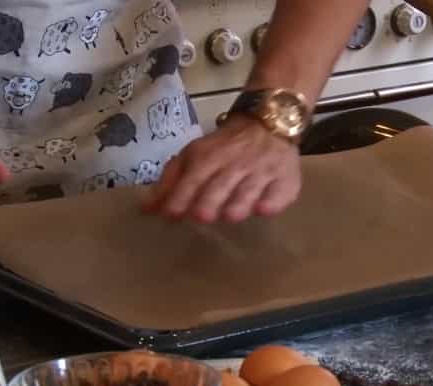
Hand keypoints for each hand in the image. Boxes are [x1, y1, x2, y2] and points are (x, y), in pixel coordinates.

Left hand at [143, 114, 301, 222]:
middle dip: (208, 202)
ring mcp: (262, 172)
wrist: (268, 121)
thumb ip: (170, 182)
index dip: (180, 200)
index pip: (191, 181)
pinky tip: (263, 209)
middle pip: (219, 187)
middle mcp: (234, 164)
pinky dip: (272, 202)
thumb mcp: (193, 155)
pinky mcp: (285, 180)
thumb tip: (146, 210)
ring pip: (248, 190)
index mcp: (207, 157)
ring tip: (231, 216)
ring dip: (238, 204)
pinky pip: (279, 194)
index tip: (172, 216)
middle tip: (202, 217)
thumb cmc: (225, 147)